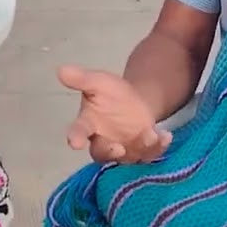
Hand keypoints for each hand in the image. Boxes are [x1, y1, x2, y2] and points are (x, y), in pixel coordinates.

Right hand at [58, 65, 172, 163]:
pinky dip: (157, 147)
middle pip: (101, 153)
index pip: (78, 131)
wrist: (134, 102)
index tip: (74, 142)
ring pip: (128, 157)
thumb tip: (61, 69)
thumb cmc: (110, 94)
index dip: (75, 137)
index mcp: (88, 124)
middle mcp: (102, 142)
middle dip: (109, 152)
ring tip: (150, 135)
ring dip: (140, 149)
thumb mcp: (98, 81)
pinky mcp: (141, 152)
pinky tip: (165, 135)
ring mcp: (122, 150)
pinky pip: (149, 154)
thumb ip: (81, 79)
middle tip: (117, 148)